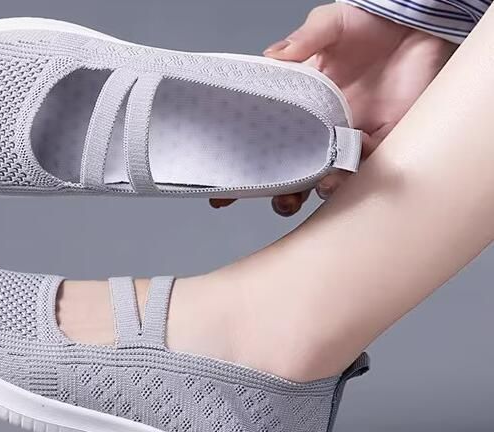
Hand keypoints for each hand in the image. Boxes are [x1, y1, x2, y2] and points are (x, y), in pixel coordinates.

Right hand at [210, 2, 456, 214]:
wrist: (419, 26)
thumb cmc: (370, 24)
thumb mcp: (330, 24)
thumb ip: (304, 39)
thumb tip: (272, 56)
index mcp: (299, 104)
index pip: (263, 137)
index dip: (241, 165)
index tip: (220, 189)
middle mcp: (319, 128)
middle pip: (288, 170)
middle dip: (272, 192)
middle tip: (262, 199)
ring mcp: (347, 139)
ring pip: (318, 179)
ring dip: (304, 192)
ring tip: (295, 196)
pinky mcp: (379, 144)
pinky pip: (359, 173)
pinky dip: (344, 181)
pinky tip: (333, 180)